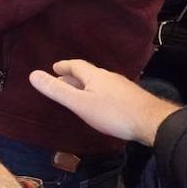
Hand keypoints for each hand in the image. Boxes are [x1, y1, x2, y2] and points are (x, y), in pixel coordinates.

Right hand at [29, 59, 180, 146]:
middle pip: (88, 73)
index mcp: (94, 76)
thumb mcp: (80, 103)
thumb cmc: (113, 113)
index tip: (54, 68)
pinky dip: (99, 93)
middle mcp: (109, 77)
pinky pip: (110, 91)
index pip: (76, 65)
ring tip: (80, 93)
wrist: (152, 122)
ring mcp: (123, 87)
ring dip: (87, 85)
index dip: (64, 66)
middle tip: (62, 81)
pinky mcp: (132, 98)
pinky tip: (102, 104)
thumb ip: (57, 91)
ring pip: (100, 82)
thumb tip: (33, 75)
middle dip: (74, 76)